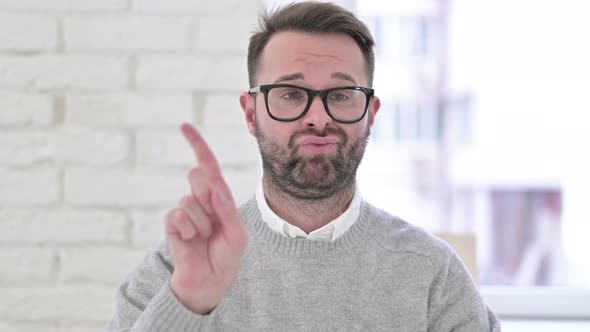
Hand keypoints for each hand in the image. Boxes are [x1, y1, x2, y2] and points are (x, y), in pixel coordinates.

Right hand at [165, 123, 248, 313]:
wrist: (208, 281)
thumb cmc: (226, 256)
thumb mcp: (237, 235)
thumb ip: (228, 211)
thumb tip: (216, 189)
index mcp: (219, 197)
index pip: (208, 166)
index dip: (198, 146)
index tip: (184, 127)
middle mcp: (201, 199)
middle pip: (198, 175)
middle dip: (208, 195)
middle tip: (213, 222)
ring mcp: (186, 211)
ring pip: (190, 200)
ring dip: (201, 222)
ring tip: (204, 237)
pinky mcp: (172, 224)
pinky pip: (177, 216)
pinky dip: (187, 231)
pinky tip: (190, 241)